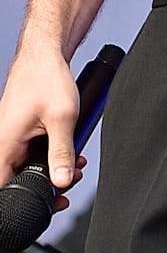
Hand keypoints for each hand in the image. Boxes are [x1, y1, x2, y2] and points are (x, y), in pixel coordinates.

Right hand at [0, 48, 80, 198]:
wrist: (46, 53)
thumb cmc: (47, 77)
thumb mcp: (62, 118)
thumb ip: (62, 152)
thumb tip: (61, 181)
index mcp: (4, 144)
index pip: (4, 186)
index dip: (25, 198)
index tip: (49, 199)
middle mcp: (3, 142)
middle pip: (19, 178)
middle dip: (48, 182)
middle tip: (70, 178)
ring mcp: (11, 136)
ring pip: (29, 164)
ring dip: (53, 166)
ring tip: (74, 161)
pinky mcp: (20, 130)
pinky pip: (33, 151)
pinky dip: (50, 152)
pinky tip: (68, 147)